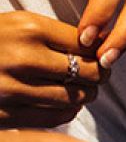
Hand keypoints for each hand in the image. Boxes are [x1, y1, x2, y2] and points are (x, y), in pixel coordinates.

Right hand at [0, 11, 104, 128]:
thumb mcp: (13, 24)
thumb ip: (52, 35)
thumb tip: (100, 47)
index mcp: (27, 28)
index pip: (87, 43)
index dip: (98, 51)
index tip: (98, 54)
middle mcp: (23, 59)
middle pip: (90, 72)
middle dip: (98, 74)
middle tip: (96, 73)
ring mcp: (14, 90)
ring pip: (78, 97)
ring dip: (85, 94)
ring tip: (79, 87)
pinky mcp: (8, 115)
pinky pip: (59, 116)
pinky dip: (67, 110)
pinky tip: (60, 102)